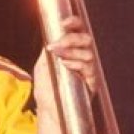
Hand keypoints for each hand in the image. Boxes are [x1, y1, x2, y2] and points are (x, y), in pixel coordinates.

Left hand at [33, 16, 95, 133]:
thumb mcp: (42, 67)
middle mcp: (82, 58)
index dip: (74, 23)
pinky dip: (77, 64)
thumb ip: (47, 52)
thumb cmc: (47, 90)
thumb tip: (50, 37)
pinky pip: (89, 68)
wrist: (50, 111)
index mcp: (71, 51)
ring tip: (60, 58)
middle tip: (58, 45)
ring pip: (89, 52)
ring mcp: (88, 70)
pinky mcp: (91, 82)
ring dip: (72, 52)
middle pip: (86, 39)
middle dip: (72, 38)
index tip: (64, 22)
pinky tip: (67, 66)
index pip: (77, 32)